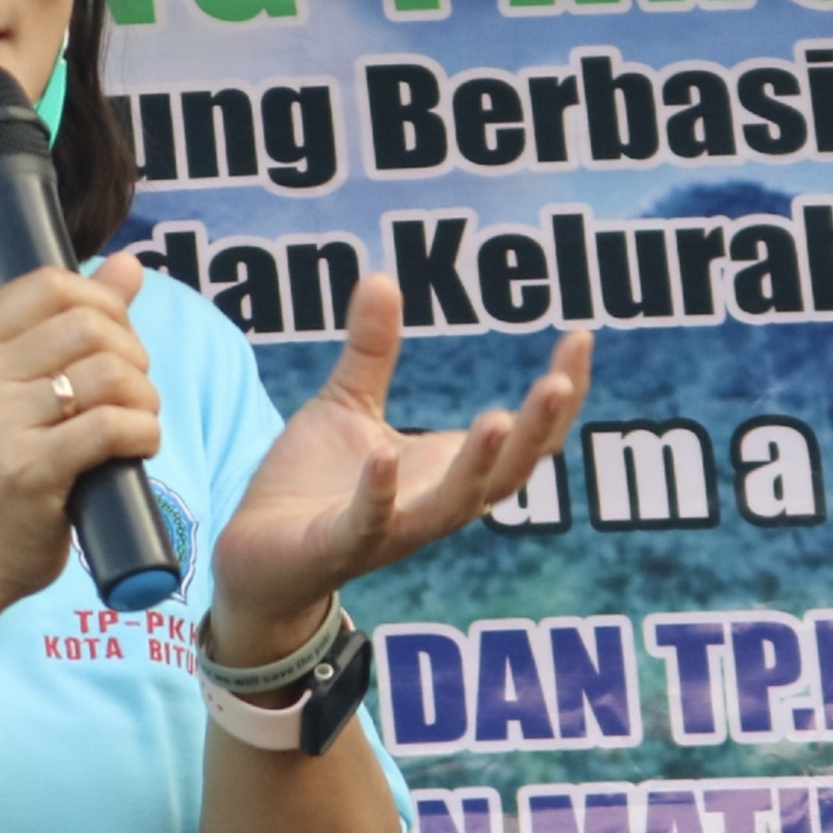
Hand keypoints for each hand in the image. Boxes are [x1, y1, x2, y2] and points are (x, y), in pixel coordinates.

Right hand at [0, 258, 163, 604]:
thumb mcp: (11, 390)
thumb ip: (67, 325)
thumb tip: (130, 265)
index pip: (48, 284)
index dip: (103, 303)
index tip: (117, 342)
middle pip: (88, 325)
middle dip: (132, 355)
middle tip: (132, 393)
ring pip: (109, 372)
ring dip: (145, 398)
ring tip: (137, 423)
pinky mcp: (27, 469)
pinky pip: (112, 425)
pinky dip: (144, 433)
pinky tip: (138, 448)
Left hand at [208, 275, 590, 659]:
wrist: (252, 556)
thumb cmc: (310, 487)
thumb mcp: (346, 405)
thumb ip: (372, 350)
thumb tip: (383, 276)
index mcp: (444, 469)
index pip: (524, 437)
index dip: (559, 394)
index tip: (580, 340)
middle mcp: (431, 504)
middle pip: (507, 474)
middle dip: (538, 430)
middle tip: (560, 382)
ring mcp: (389, 531)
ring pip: (451, 507)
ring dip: (477, 466)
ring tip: (499, 419)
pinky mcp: (338, 547)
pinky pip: (368, 525)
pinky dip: (380, 495)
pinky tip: (386, 459)